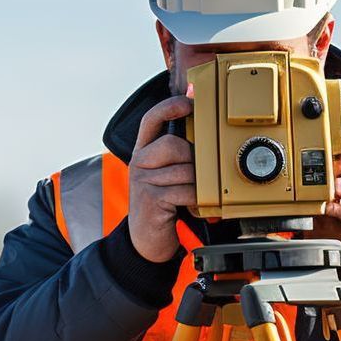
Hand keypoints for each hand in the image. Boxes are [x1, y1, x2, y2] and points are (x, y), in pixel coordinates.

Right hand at [128, 96, 195, 262]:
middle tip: (198, 174)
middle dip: (192, 158)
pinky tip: (194, 206)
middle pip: (172, 144)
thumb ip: (176, 157)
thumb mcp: (165, 176)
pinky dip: (196, 199)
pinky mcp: (151, 199)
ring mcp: (143, 181)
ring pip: (183, 170)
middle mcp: (139, 162)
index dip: (170, 106)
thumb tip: (201, 138)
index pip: (151, 119)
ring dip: (197, 184)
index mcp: (142, 152)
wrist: (145, 241)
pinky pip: (185, 190)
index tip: (190, 99)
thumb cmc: (161, 206)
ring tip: (196, 194)